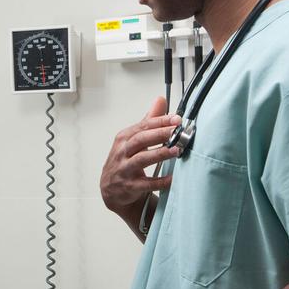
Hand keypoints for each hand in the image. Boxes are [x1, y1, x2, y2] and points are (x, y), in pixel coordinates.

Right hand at [100, 96, 180, 215]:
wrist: (111, 189)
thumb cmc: (124, 160)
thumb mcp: (132, 139)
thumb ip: (148, 121)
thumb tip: (160, 100)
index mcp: (124, 138)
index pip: (143, 126)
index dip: (160, 121)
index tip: (176, 119)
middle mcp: (122, 152)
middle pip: (141, 140)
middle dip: (160, 134)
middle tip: (177, 131)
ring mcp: (125, 169)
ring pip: (142, 159)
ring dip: (160, 154)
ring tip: (176, 150)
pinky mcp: (130, 186)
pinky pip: (147, 184)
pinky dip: (161, 181)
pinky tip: (173, 178)